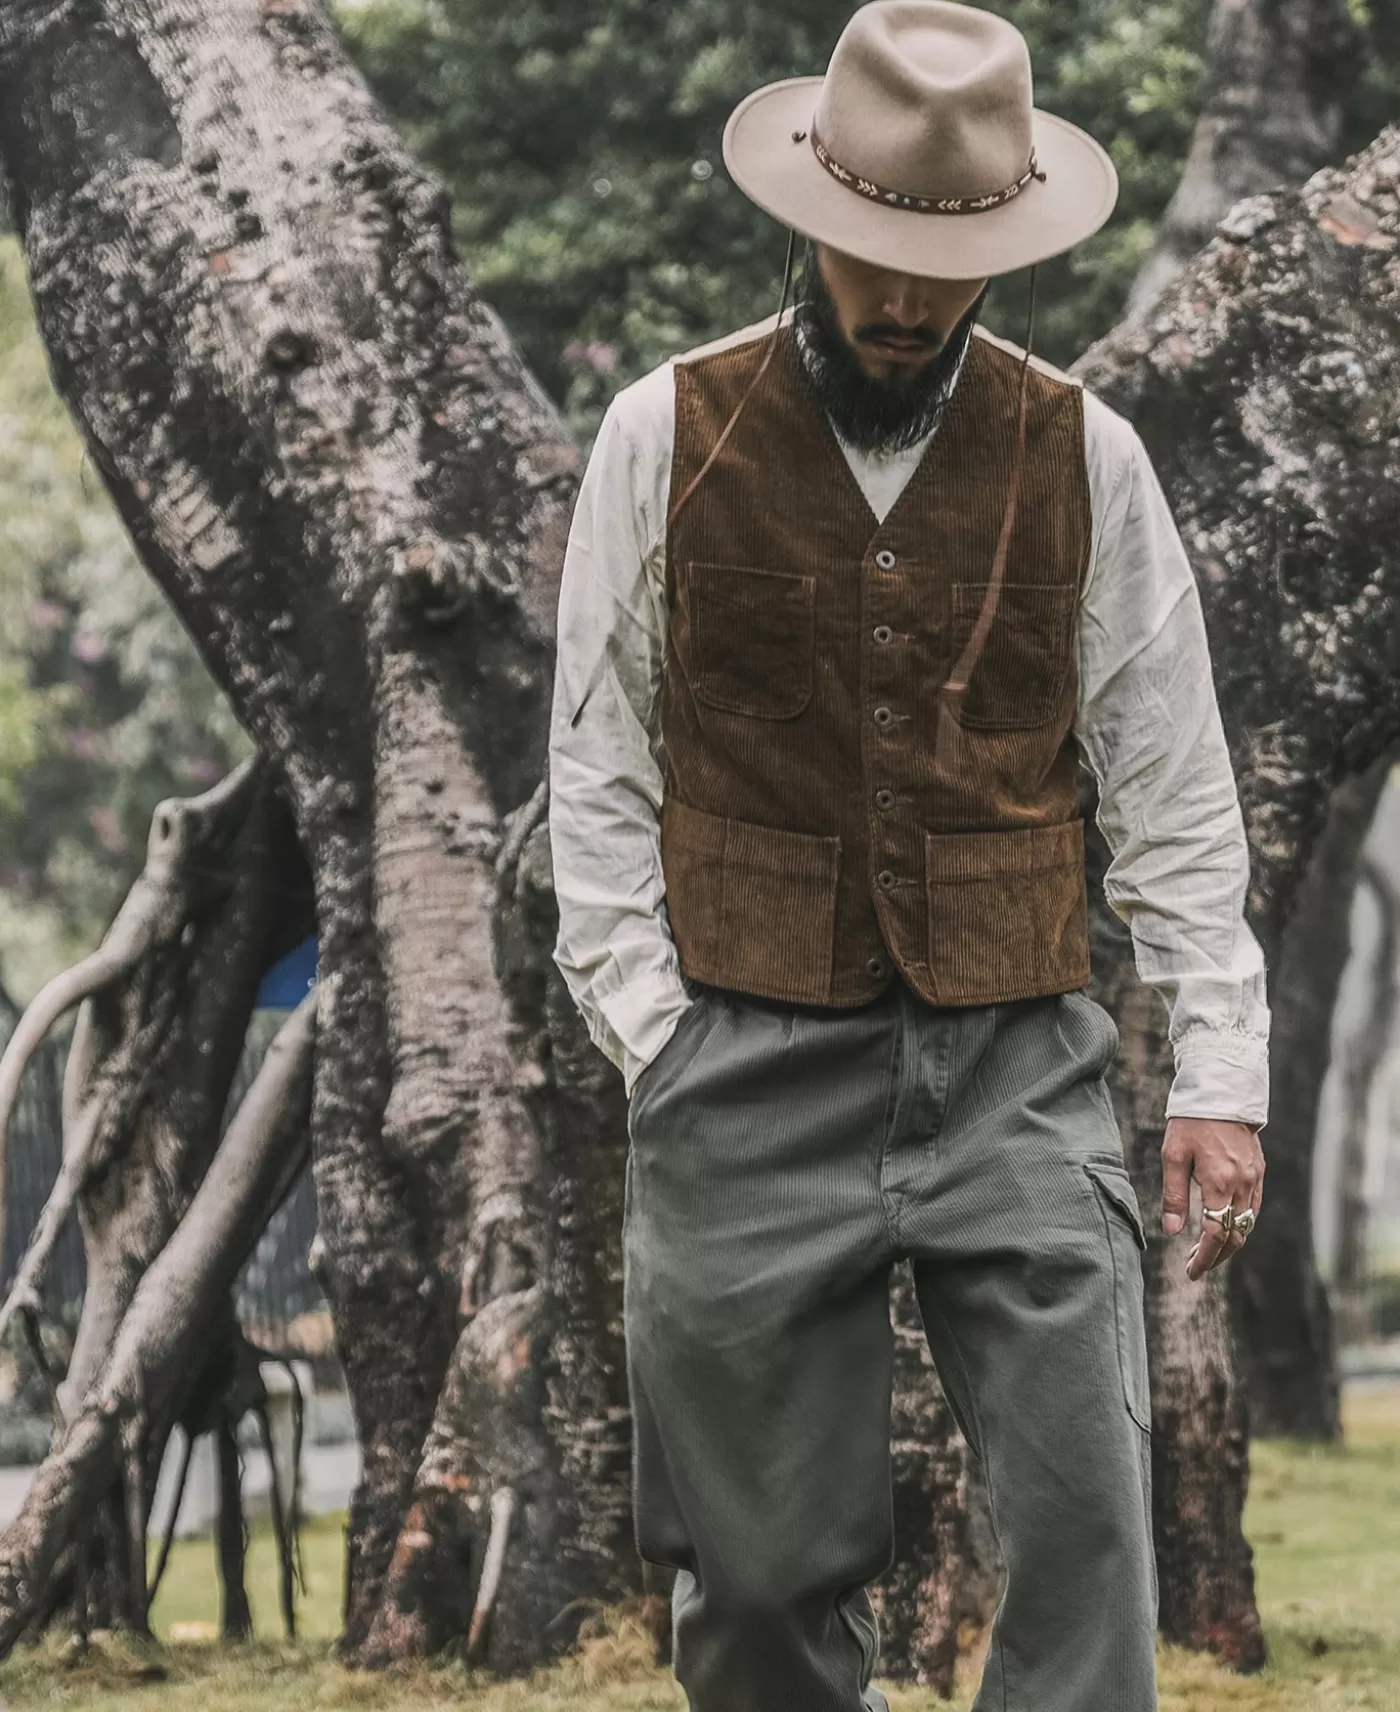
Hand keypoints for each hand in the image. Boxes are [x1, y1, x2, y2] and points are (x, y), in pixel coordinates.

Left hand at [1160, 1116, 1264, 1281]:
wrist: (1222, 1091)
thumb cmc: (1191, 1121)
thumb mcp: (1173, 1156)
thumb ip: (1174, 1195)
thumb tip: (1171, 1231)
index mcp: (1219, 1183)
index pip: (1214, 1234)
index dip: (1204, 1257)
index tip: (1191, 1272)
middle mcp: (1242, 1184)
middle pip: (1235, 1235)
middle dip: (1216, 1256)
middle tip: (1196, 1267)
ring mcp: (1254, 1178)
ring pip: (1247, 1224)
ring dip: (1229, 1242)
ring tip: (1207, 1251)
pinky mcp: (1259, 1170)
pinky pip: (1253, 1207)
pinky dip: (1241, 1223)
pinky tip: (1225, 1226)